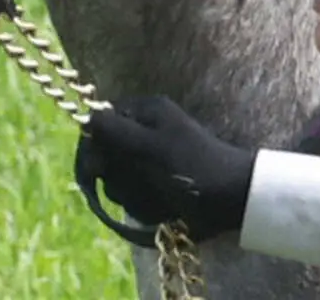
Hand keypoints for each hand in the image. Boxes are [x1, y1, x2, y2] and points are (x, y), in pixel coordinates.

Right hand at [75, 95, 255, 241]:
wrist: (235, 201)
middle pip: (106, 153)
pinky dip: (143, 204)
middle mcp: (145, 128)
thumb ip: (115, 131)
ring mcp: (151, 156)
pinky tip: (161, 209)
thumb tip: (84, 118)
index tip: (95, 172)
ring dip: (131, 194)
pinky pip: (135, 193)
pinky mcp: (158, 180)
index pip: (99, 122)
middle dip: (117, 177)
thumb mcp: (151, 147)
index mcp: (144, 110)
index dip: (93, 148)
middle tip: (138, 188)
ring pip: (119, 178)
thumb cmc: (193, 169)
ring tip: (154, 200)